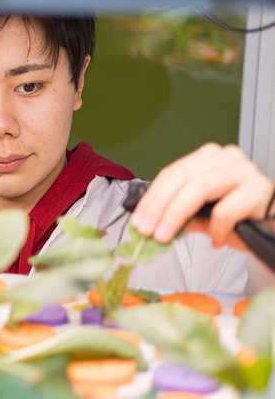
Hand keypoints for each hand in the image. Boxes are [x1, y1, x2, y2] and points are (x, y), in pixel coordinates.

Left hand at [132, 143, 274, 247]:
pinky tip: (215, 240)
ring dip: (175, 215)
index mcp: (208, 159)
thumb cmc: (241, 218)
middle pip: (180, 178)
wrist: (274, 229)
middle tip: (147, 230)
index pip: (171, 174)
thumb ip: (181, 214)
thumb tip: (150, 223)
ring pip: (197, 188)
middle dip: (158, 207)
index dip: (151, 198)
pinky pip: (225, 210)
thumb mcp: (204, 215)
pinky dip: (214, 228)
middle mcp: (225, 158)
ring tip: (165, 236)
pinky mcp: (260, 189)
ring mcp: (243, 170)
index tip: (138, 220)